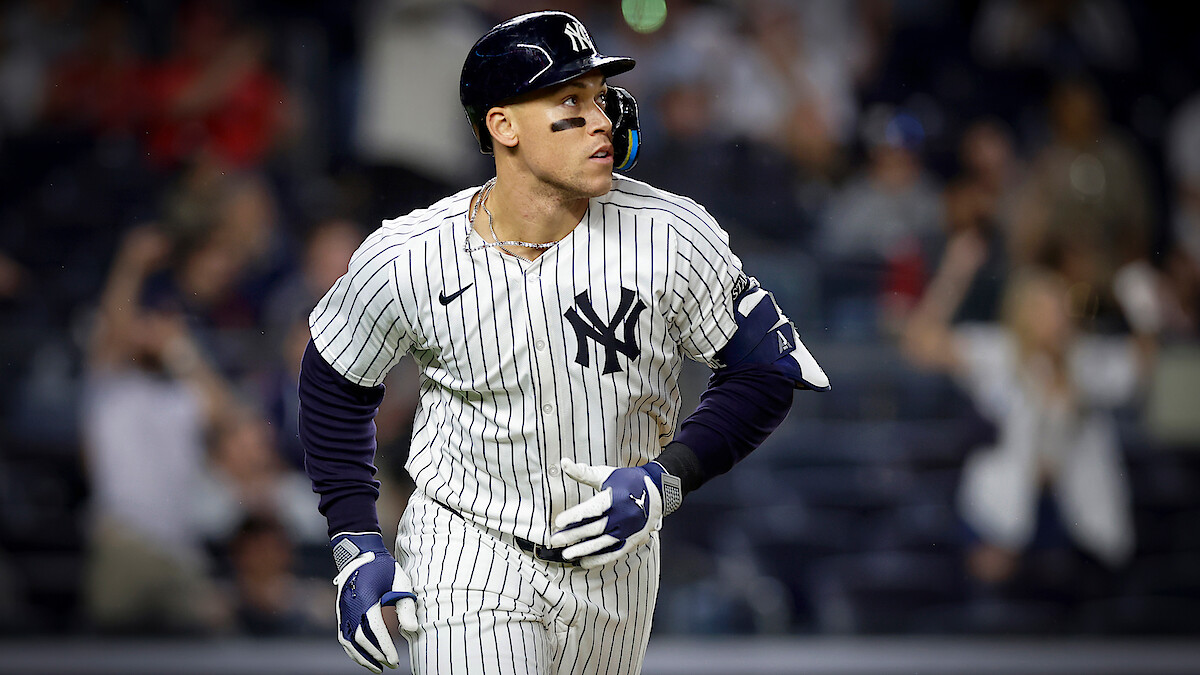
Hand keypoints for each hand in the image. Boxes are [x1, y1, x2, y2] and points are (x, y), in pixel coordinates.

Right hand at [331, 532, 417, 672]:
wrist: (361, 555)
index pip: (374, 629)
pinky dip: (353, 650)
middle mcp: (350, 605)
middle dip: (376, 655)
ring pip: (348, 641)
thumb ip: (406, 606)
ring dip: (362, 657)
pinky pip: (344, 636)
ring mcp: (342, 610)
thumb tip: (412, 630)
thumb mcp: (400, 582)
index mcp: (366, 597)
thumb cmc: (384, 569)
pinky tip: (365, 658)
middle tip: (391, 665)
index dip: (384, 647)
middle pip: (360, 638)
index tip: (395, 659)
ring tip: (378, 668)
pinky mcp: (341, 613)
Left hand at [550, 459, 662, 567]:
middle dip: (573, 535)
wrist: (657, 491)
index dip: (575, 516)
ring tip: (567, 554)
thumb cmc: (627, 481)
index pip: (593, 509)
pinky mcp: (632, 540)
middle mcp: (623, 515)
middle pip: (595, 528)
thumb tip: (563, 463)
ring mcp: (628, 530)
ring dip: (584, 550)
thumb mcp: (605, 474)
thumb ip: (583, 472)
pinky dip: (599, 559)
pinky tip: (584, 562)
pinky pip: (614, 552)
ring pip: (603, 543)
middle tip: (555, 540)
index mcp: (616, 497)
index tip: (558, 521)